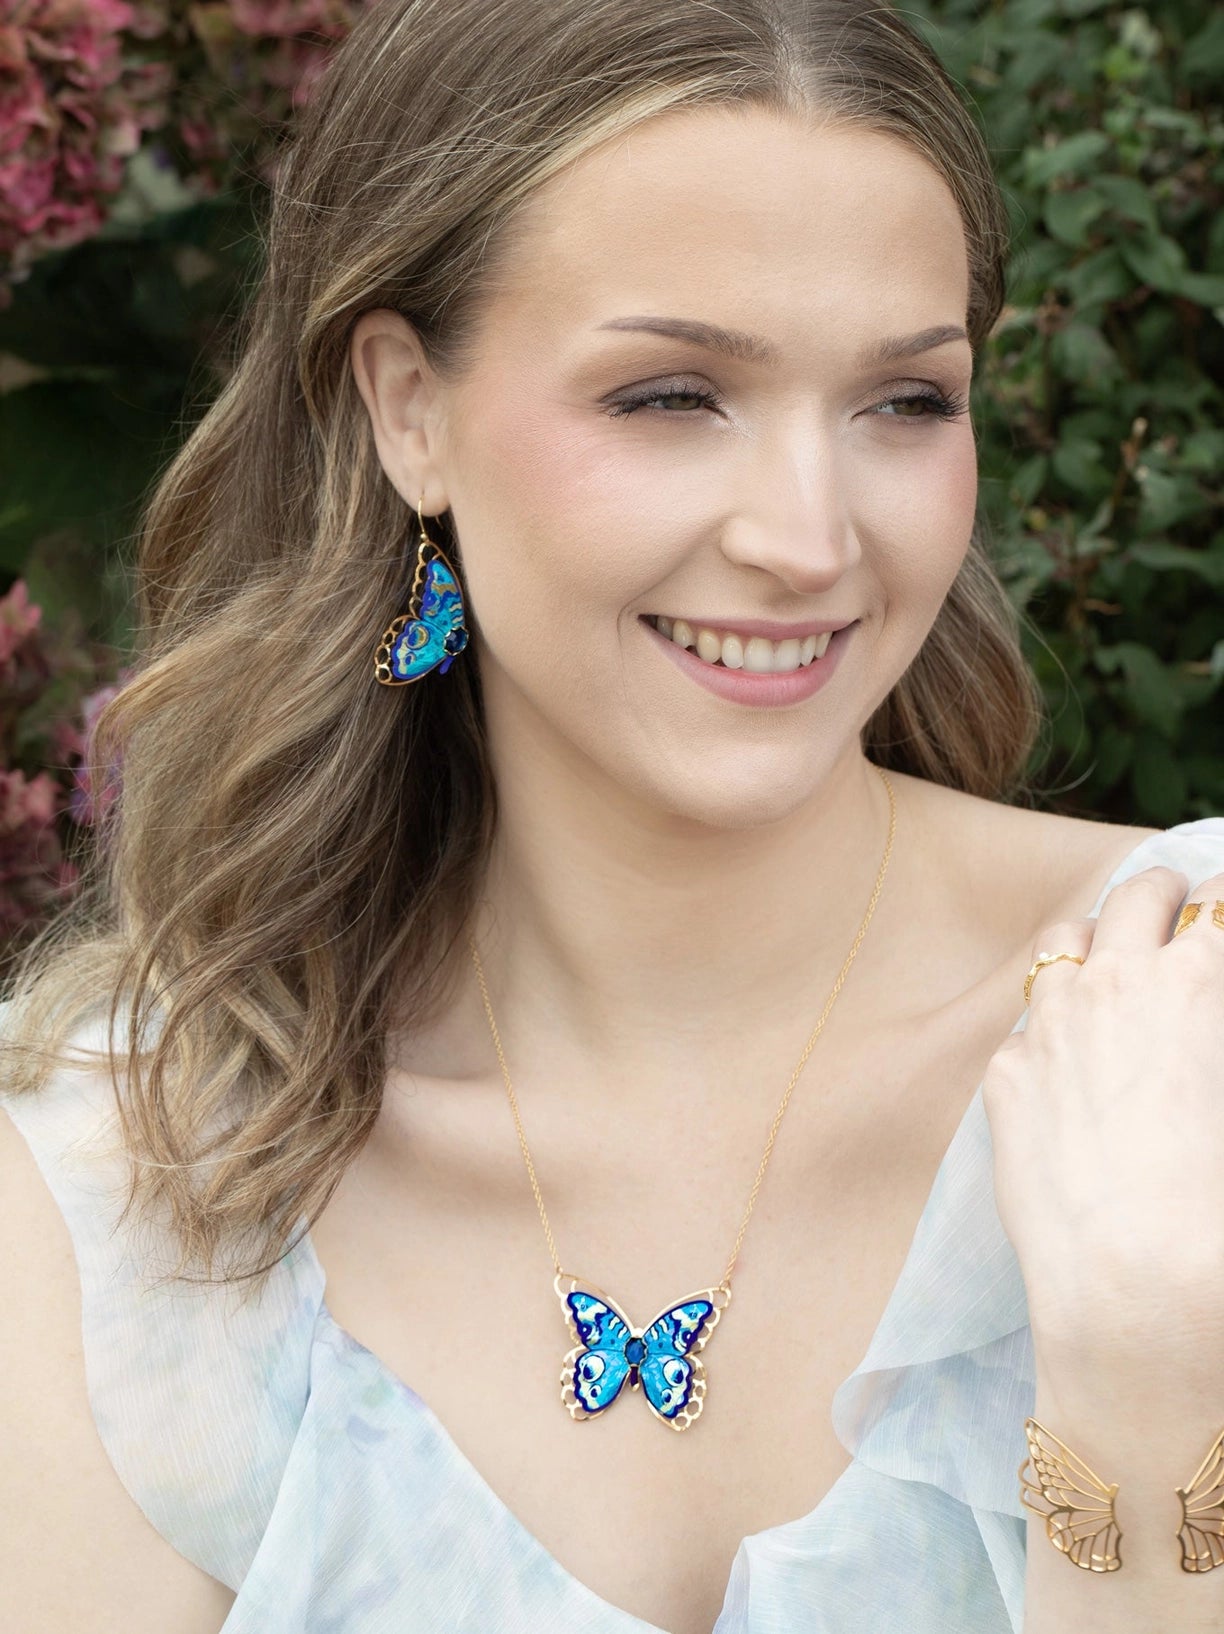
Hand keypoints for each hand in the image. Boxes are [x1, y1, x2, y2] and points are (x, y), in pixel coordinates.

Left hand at [981, 864, 1223, 1376]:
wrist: (1134, 1276)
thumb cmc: (1215, 1206)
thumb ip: (1208, 1030)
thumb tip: (1196, 1037)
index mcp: (1196, 982)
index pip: (1215, 903)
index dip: (1220, 904)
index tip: (1217, 912)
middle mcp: (1117, 983)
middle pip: (1136, 896)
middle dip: (1160, 893)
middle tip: (1172, 905)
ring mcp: (1051, 1021)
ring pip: (1063, 942)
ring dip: (1091, 944)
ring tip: (1106, 966)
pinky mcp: (1006, 1070)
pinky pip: (1026, 1026)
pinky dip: (1048, 1030)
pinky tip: (1063, 1063)